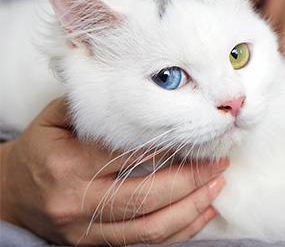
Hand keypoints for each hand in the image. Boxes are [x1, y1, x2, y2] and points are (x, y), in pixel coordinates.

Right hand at [1, 98, 228, 244]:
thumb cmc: (41, 150)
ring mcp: (86, 230)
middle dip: (191, 180)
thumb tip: (152, 97)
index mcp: (67, 165)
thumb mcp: (57, 120)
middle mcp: (77, 202)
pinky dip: (180, 230)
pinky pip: (147, 243)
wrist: (10, 194)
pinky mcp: (96, 245)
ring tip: (217, 185)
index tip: (199, 135)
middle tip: (218, 161)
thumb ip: (99, 110)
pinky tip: (202, 211)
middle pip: (147, 197)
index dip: (170, 147)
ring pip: (151, 227)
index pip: (129, 156)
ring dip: (192, 207)